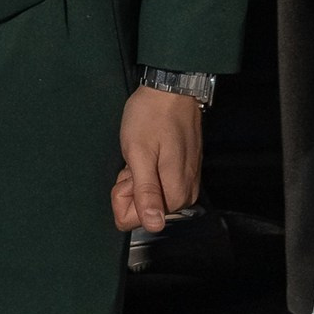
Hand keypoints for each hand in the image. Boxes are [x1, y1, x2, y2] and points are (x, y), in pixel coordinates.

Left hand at [112, 84, 202, 233]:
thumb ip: (146, 192)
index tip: (129, 170)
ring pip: (151, 197)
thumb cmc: (152, 116)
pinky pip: (160, 184)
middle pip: (145, 211)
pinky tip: (151, 152)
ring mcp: (188, 182)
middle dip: (132, 186)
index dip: (125, 195)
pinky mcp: (186, 171)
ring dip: (140, 178)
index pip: (137, 220)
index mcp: (175, 194)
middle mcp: (186, 194)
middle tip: (136, 157)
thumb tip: (154, 225)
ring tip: (143, 152)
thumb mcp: (138, 152)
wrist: (172, 88)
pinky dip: (150, 171)